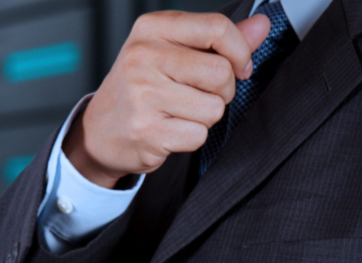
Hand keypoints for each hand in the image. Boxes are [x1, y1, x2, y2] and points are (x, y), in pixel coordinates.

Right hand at [65, 11, 270, 187]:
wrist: (99, 132)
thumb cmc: (140, 88)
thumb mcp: (173, 53)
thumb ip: (218, 41)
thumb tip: (262, 25)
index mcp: (151, 29)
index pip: (216, 27)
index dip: (240, 51)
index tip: (239, 66)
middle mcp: (142, 57)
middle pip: (220, 73)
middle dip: (221, 91)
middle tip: (198, 95)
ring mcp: (142, 94)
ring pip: (213, 108)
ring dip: (204, 117)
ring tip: (177, 113)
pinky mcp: (146, 130)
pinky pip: (199, 135)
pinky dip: (191, 138)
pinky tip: (168, 130)